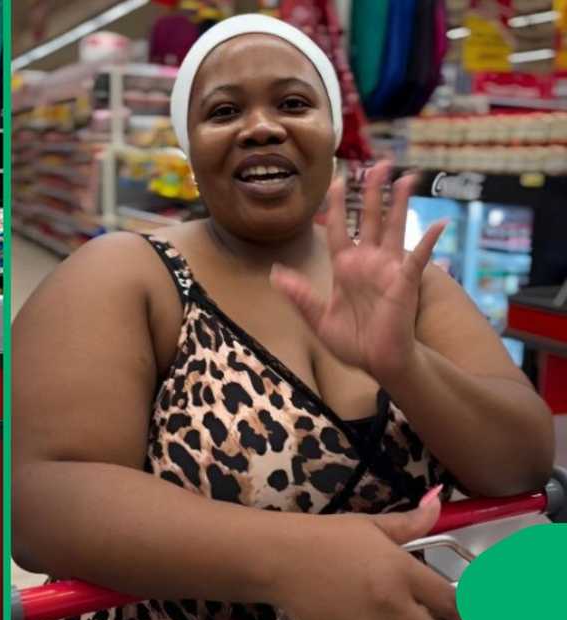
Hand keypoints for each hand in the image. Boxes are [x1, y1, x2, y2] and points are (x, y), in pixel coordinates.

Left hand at [269, 161, 446, 380]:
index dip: (336, 204)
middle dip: (372, 191)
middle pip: (368, 218)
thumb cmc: (352, 342)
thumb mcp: (318, 319)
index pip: (338, 228)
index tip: (337, 179)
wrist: (378, 363)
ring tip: (406, 177)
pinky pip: (418, 259)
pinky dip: (427, 243)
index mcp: (345, 267)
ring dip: (399, 203)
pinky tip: (438, 225)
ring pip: (393, 228)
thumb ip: (299, 295)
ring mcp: (388, 269)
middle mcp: (367, 262)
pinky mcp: (405, 283)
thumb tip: (275, 273)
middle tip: (377, 164)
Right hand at [273, 487, 463, 619]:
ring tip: (399, 616)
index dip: (470, 613)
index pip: (454, 603)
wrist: (278, 558)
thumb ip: (410, 522)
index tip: (469, 613)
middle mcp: (392, 605)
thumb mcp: (369, 526)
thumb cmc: (322, 537)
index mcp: (402, 572)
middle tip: (433, 617)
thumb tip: (439, 501)